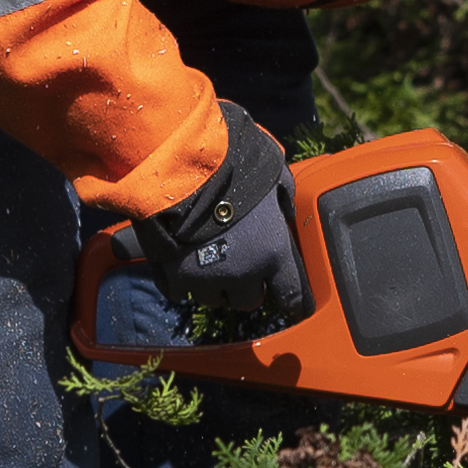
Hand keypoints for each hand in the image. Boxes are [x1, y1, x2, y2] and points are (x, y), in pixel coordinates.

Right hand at [135, 106, 310, 336]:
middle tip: (241, 263)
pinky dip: (181, 281)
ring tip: (208, 258)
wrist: (179, 163)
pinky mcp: (173, 276)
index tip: (293, 305)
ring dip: (214, 283)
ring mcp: (206, 278)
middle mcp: (243, 273)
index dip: (294, 302)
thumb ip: (284, 198)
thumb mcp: (273, 174)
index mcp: (273, 252)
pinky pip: (179, 293)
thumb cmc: (233, 163)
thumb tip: (287, 208)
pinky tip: (182, 261)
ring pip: (214, 299)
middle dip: (247, 286)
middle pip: (249, 301)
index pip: (292, 296)